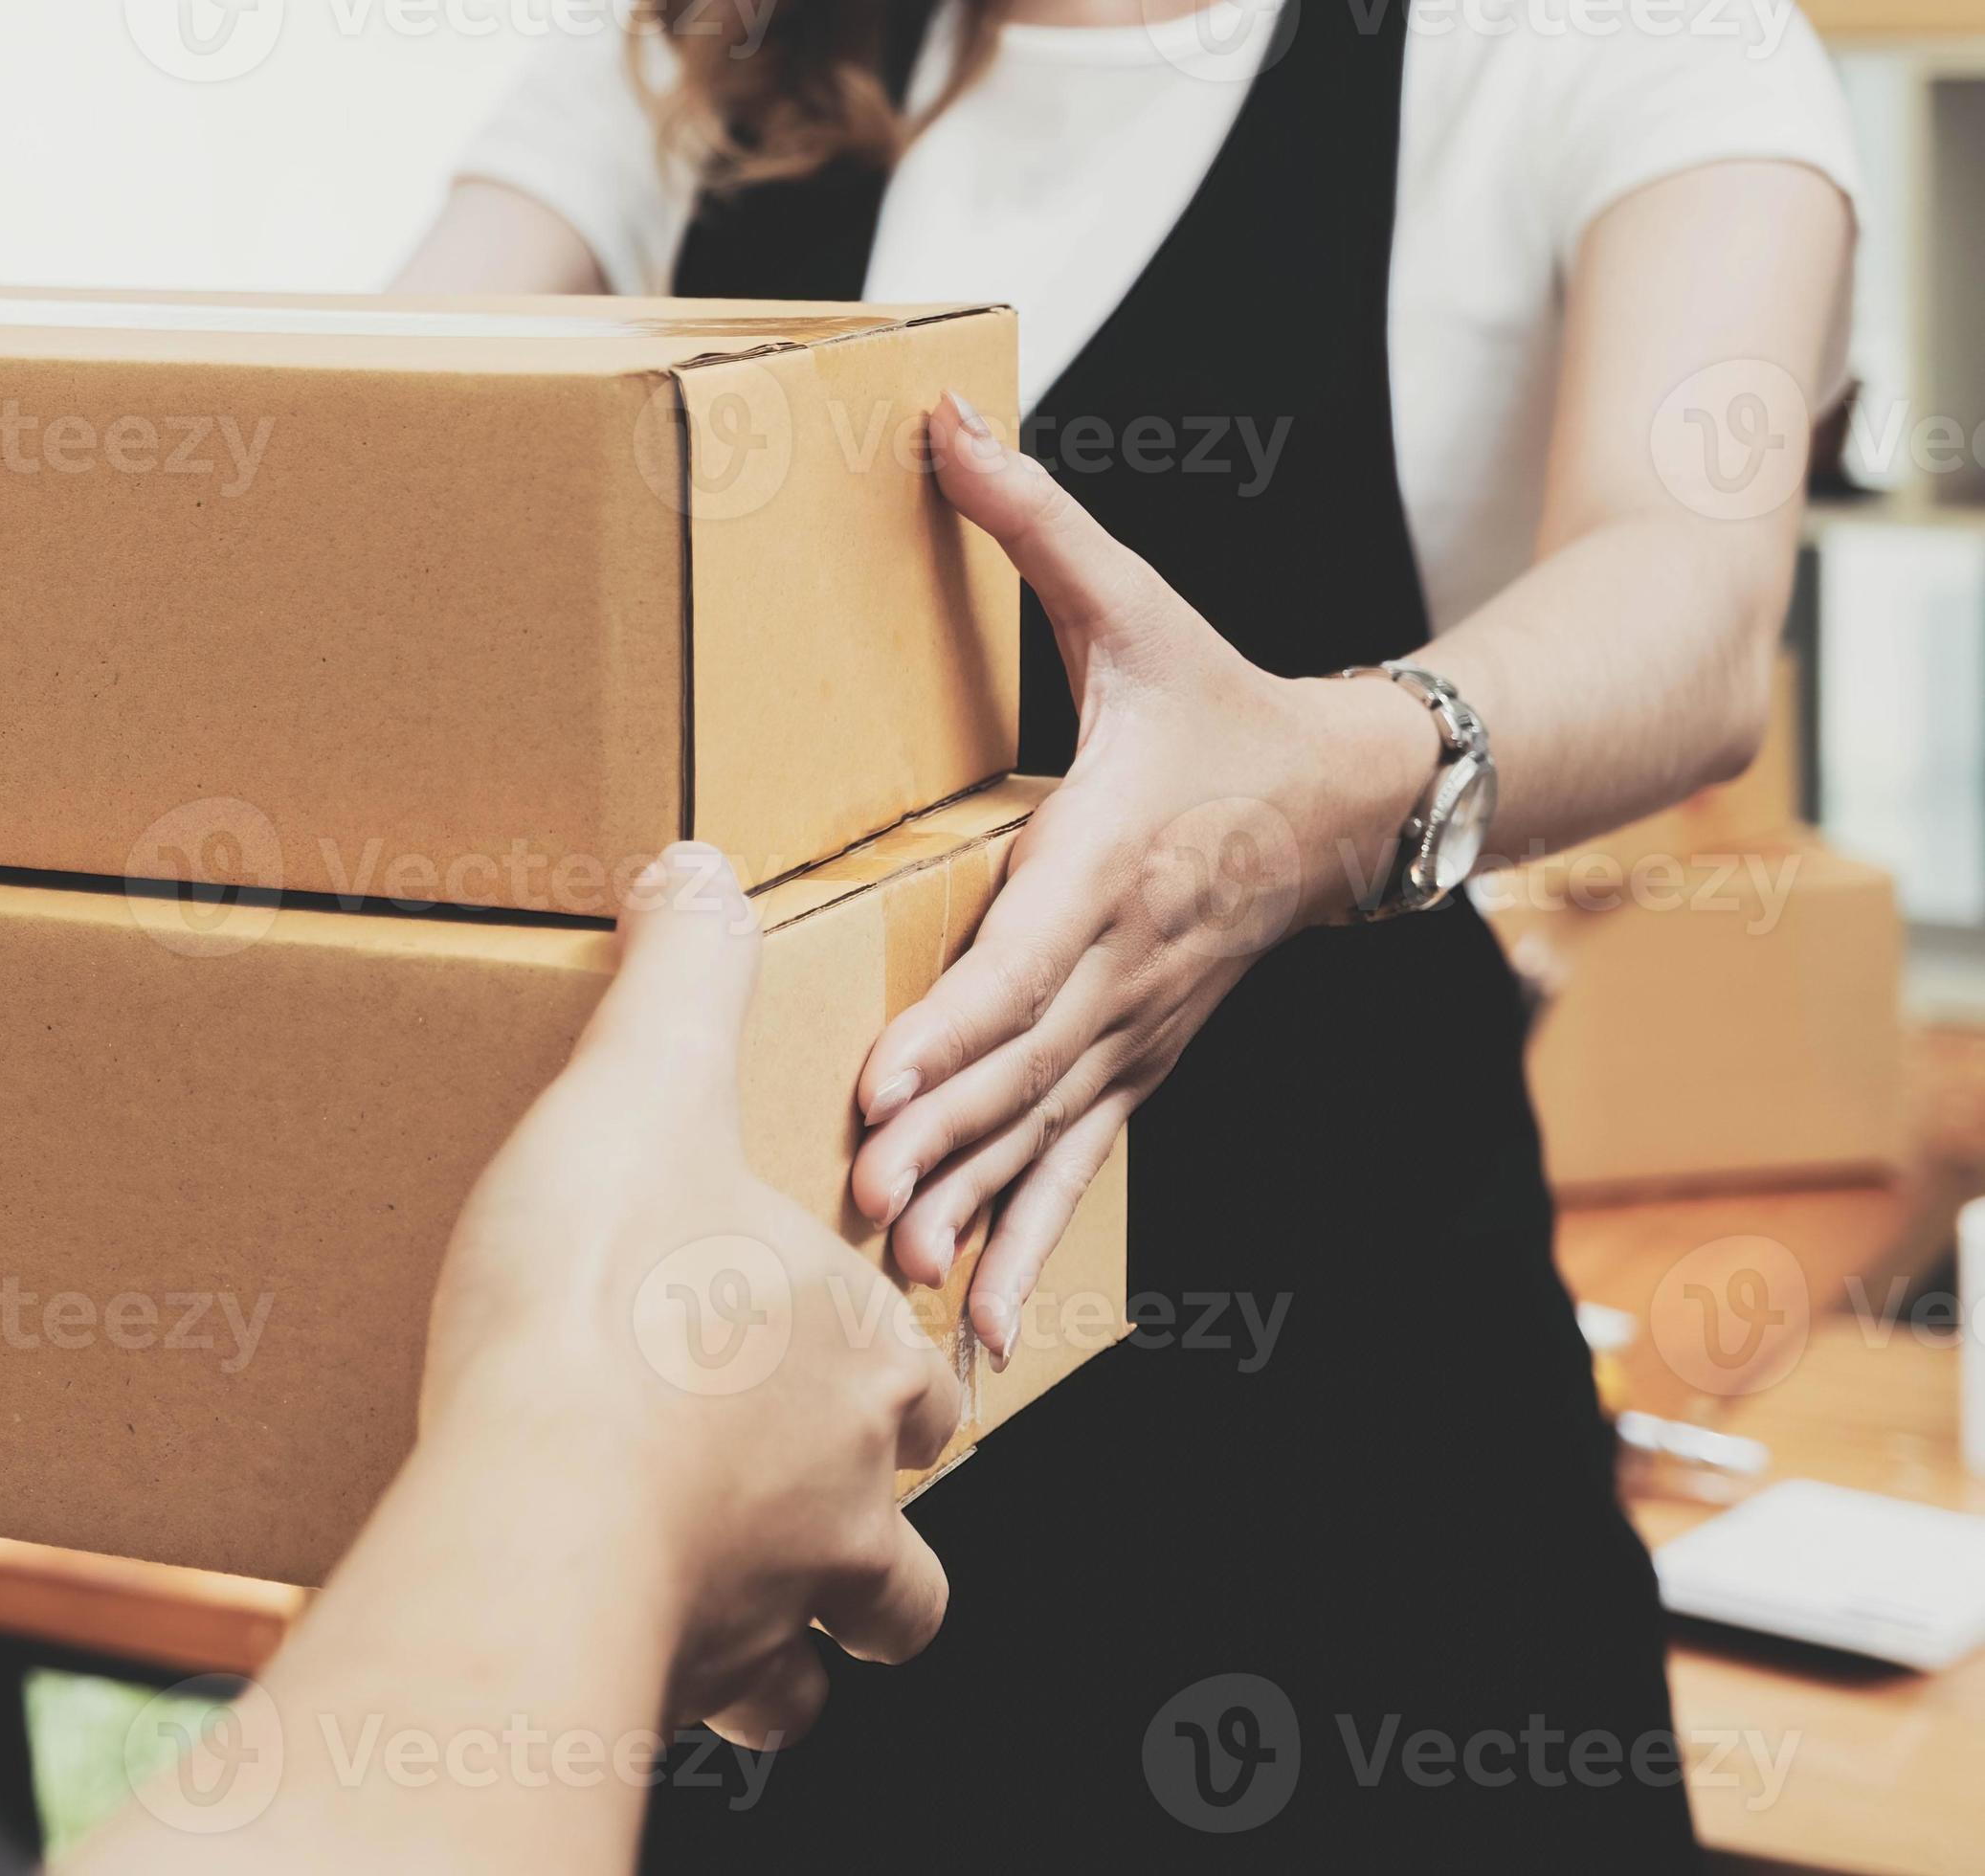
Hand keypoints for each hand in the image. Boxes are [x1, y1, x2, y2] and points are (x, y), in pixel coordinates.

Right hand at [419, 845, 963, 1746]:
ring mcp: (773, 1609)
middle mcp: (845, 1501)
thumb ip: (679, 979)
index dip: (901, 1382)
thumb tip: (700, 871)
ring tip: (723, 1606)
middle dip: (878, 1551)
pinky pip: (717, 1716)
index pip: (931, 1391)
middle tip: (794, 1508)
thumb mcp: (639, 1088)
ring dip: (795, 1648)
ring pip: (831, 1672)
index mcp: (857, 1362)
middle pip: (914, 1568)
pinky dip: (687, 1691)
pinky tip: (629, 1651)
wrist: (540, 1494)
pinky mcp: (681, 1682)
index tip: (844, 1367)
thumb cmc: (604, 1295)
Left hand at [848, 395, 1438, 1362]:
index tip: (880, 1076)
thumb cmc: (1221, 698)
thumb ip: (1032, 522)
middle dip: (942, 1138)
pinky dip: (1032, 1246)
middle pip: (1025, 1065)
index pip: (1026, 950)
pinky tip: (977, 1332)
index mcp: (1111, 857)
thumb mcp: (1135, 606)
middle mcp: (1125, 962)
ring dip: (980, 1211)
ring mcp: (1137, 1029)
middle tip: (857, 1201)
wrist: (1359, 794)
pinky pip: (1078, 1169)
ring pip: (1049, 1135)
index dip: (955, 1018)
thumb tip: (936, 421)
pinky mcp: (1136, 1067)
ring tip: (908, 1283)